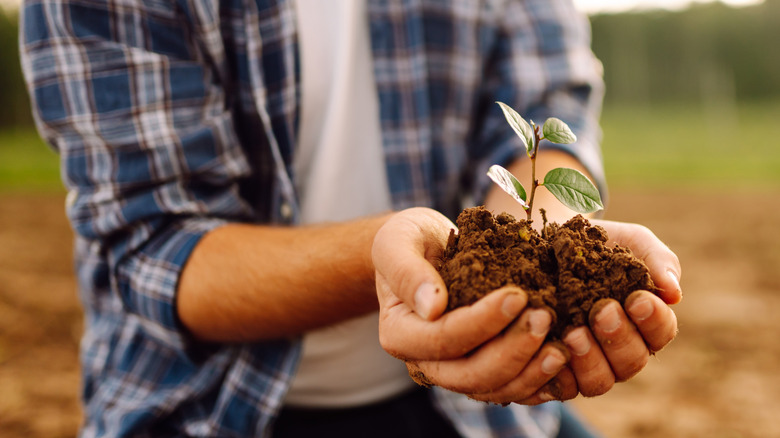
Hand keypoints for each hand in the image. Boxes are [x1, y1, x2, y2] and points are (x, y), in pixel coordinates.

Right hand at [372, 208, 573, 403]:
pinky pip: (509, 389)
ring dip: (529, 372)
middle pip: (470, 374)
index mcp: (399, 333)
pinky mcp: (479, 369)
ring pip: (492, 389)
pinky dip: (536, 384)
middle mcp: (424, 361)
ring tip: (561, 347)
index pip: (442, 338)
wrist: (424, 249)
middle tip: (544, 317)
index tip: (517, 294)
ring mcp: (453, 370)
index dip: (481, 322)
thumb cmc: (409, 240)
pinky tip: (561, 365)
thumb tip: (432, 307)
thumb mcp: (397, 241)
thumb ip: (407, 271)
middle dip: (512, 350)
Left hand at [562, 219, 680, 396]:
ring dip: (590, 359)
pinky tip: (551, 350)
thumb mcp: (627, 241)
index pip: (661, 332)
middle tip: (602, 310)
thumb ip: (655, 260)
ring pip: (599, 381)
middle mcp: (618, 351)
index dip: (654, 320)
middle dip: (619, 337)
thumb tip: (674, 293)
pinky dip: (558, 373)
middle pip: (632, 361)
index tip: (637, 298)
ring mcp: (586, 364)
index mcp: (643, 323)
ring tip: (574, 332)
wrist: (542, 242)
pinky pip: (561, 386)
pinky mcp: (554, 370)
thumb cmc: (594, 244)